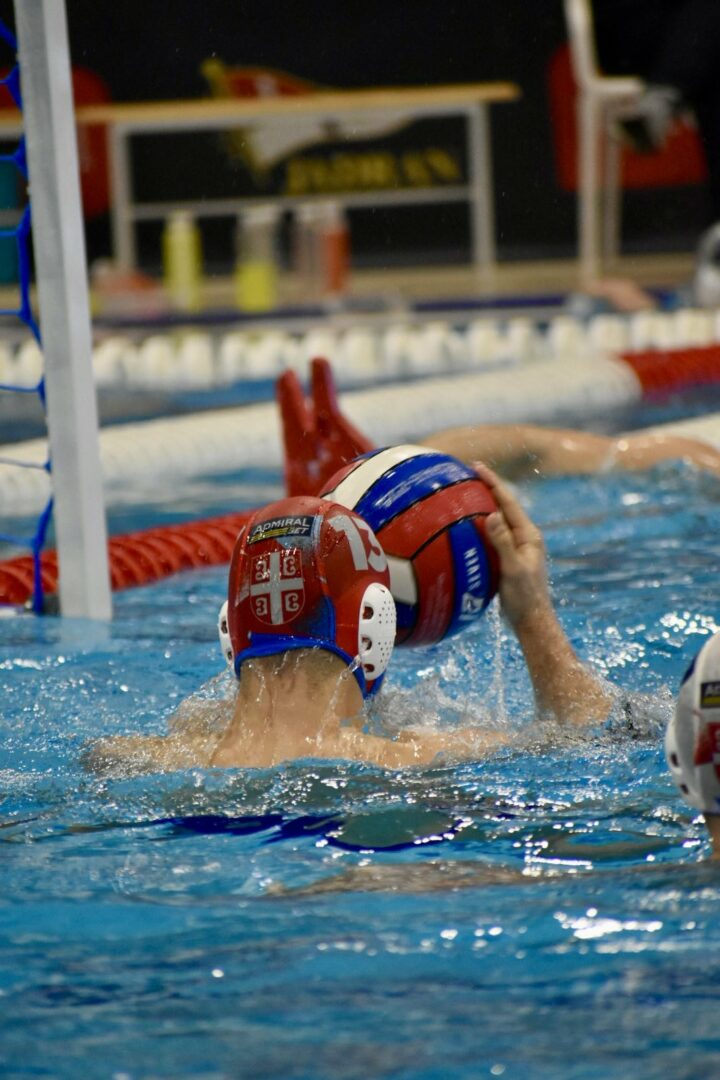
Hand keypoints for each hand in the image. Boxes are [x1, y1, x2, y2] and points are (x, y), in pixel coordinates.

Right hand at [474, 461, 550, 630]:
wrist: (531, 621)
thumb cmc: (525, 597)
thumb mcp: (513, 569)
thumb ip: (503, 542)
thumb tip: (492, 514)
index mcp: (528, 535)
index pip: (508, 502)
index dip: (492, 482)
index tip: (477, 467)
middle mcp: (523, 537)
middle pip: (503, 506)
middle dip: (487, 488)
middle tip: (467, 474)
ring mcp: (516, 548)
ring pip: (497, 520)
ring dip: (482, 505)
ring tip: (464, 493)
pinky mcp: (507, 558)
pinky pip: (492, 535)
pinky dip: (479, 525)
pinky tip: (465, 527)